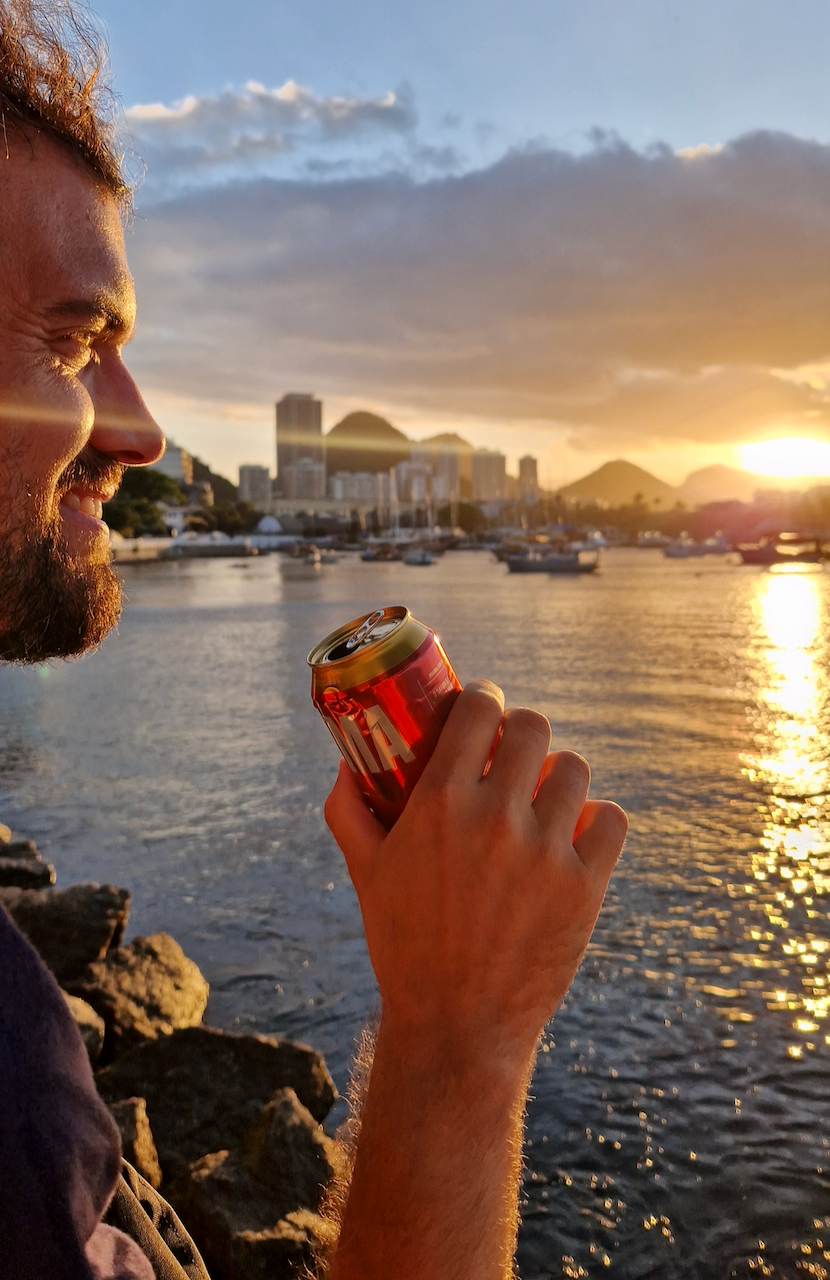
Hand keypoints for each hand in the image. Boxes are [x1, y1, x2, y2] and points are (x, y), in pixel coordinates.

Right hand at [325, 680, 626, 1075]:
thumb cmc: (404, 946)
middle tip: (515, 753)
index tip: (485, 708)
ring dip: (559, 775)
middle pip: (534, 727)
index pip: (479, 710)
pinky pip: (612, 819)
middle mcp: (495, 818)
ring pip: (575, 768)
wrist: (457, 1027)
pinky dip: (597, 820)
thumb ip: (349, 812)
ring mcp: (546, 852)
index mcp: (439, 804)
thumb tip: (345, 765)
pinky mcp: (586, 886)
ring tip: (546, 796)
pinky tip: (578, 831)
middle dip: (523, 732)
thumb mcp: (366, 874)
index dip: (485, 698)